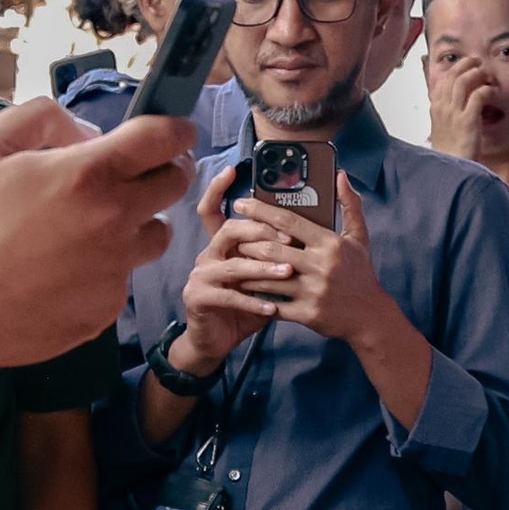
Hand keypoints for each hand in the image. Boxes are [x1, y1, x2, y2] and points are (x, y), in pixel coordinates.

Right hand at [0, 100, 195, 372]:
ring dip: (138, 222)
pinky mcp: (105, 309)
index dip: (176, 128)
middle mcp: (114, 221)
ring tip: (92, 225)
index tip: (176, 130)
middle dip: (164, 170)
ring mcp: (114, 270)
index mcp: (88, 175)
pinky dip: (105, 267)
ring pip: (156, 235)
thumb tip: (87, 131)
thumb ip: (41, 117)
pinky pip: (122, 278)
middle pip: (175, 184)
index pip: (165, 138)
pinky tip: (62, 269)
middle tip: (138, 172)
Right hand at [173, 164, 286, 367]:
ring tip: (287, 273)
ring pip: (232, 265)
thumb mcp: (266, 277)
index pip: (213, 208)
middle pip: (228, 230)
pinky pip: (228, 297)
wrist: (218, 340)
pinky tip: (273, 307)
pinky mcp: (198, 298)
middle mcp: (208, 254)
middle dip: (259, 232)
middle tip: (288, 239)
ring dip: (262, 269)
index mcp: (222, 244)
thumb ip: (281, 254)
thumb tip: (310, 230)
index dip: (217, 188)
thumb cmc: (247, 304)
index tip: (232, 169)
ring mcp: (200, 276)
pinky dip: (252, 302)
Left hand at [240, 176, 399, 350]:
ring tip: (236, 261)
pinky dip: (258, 297)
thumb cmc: (360, 274)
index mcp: (329, 243)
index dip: (261, 210)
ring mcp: (312, 291)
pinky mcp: (306, 313)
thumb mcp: (359, 237)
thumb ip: (349, 204)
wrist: (370, 316)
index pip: (289, 221)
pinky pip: (273, 304)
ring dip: (248, 269)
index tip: (242, 203)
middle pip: (272, 248)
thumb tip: (340, 176)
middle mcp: (320, 266)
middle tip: (235, 236)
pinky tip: (248, 290)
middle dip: (248, 242)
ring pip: (267, 277)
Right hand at [425, 56, 508, 159]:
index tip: (465, 66)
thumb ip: (446, 114)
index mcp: (435, 109)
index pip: (442, 80)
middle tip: (478, 62)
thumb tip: (452, 104)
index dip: (454, 69)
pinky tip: (493, 92)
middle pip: (452, 76)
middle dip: (466, 65)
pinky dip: (487, 90)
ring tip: (486, 74)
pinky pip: (478, 95)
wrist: (451, 170)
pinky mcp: (468, 121)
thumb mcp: (442, 129)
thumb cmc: (450, 153)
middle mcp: (442, 108)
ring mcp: (453, 114)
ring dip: (477, 73)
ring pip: (463, 81)